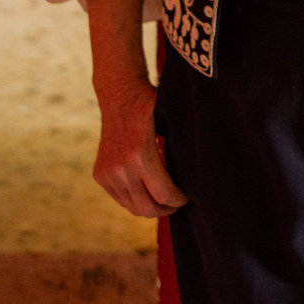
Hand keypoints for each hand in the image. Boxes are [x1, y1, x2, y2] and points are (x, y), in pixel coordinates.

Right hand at [92, 75, 188, 218]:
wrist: (118, 95)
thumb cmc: (150, 105)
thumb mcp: (170, 120)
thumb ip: (181, 146)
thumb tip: (203, 169)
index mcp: (139, 154)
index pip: (163, 194)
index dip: (179, 199)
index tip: (188, 195)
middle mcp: (120, 168)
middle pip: (148, 208)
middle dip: (167, 208)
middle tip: (179, 201)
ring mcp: (107, 173)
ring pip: (133, 208)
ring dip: (151, 207)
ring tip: (166, 197)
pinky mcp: (100, 175)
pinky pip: (122, 199)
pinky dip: (136, 199)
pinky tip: (149, 188)